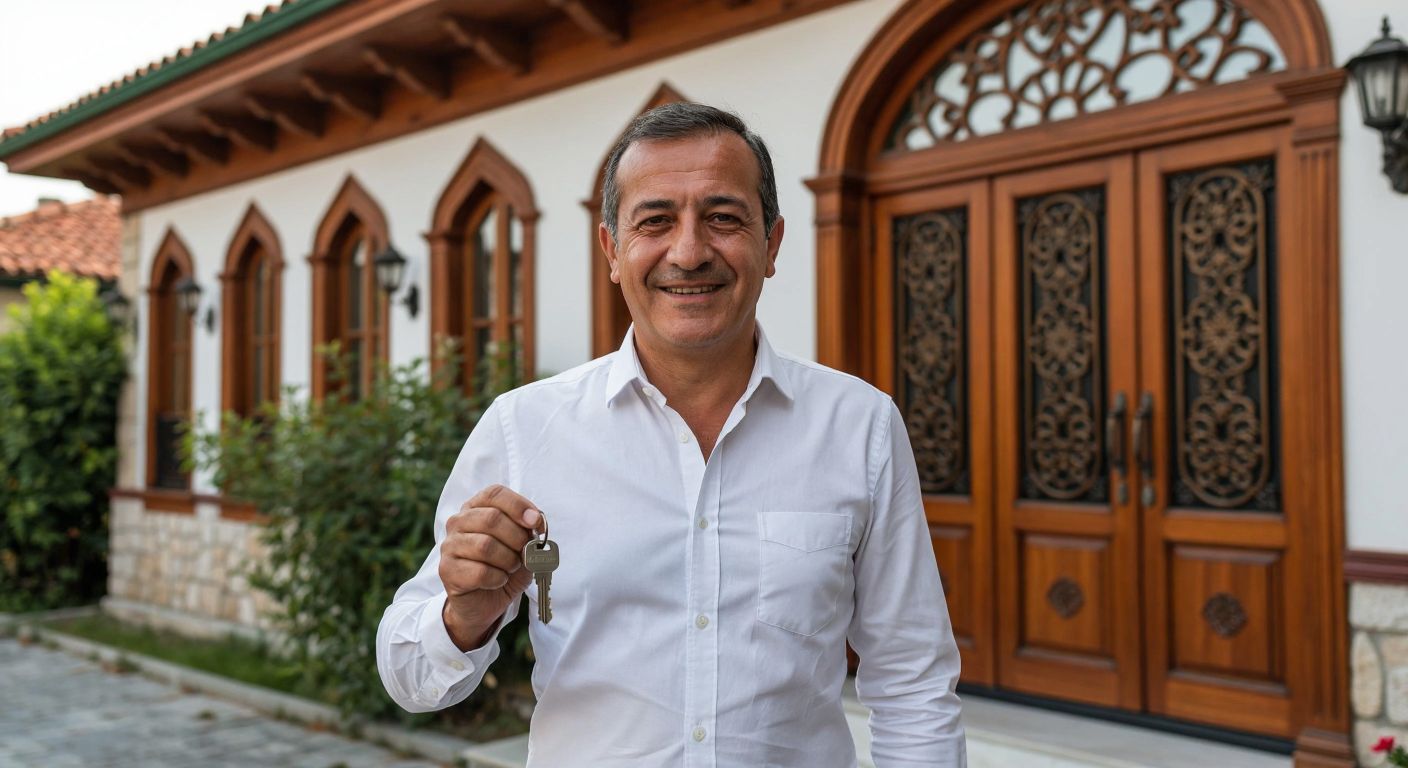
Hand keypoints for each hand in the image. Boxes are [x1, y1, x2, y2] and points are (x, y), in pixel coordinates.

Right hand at [439, 484, 542, 649]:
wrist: (483, 601)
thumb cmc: (502, 568)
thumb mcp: (522, 547)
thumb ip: (529, 532)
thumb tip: (536, 522)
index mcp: (476, 508)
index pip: (495, 494)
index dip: (518, 506)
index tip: (536, 522)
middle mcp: (458, 522)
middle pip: (492, 518)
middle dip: (517, 537)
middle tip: (524, 552)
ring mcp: (449, 545)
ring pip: (485, 546)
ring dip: (508, 560)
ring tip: (510, 568)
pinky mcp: (447, 570)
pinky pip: (480, 572)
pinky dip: (498, 578)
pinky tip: (498, 580)